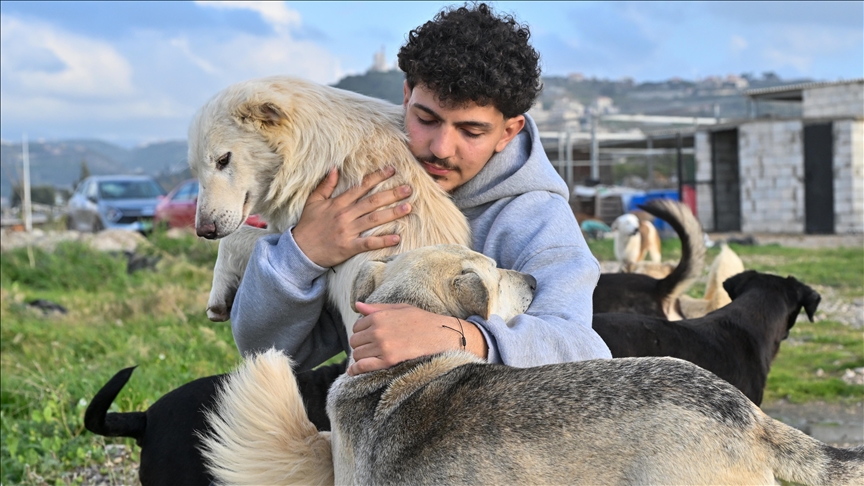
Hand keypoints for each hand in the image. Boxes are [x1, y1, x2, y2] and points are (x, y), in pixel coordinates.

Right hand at [292, 167, 411, 268]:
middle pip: (372, 202)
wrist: (300, 250)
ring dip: (392, 213)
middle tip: (409, 189)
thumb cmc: (308, 225)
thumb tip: (334, 168)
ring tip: (408, 207)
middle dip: (391, 194)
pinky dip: (382, 241)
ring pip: (374, 220)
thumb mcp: (314, 202)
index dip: (377, 177)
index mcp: (338, 203)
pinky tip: (396, 238)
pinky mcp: (349, 247)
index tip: (392, 170)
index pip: (361, 187)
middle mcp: (345, 215)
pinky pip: (368, 243)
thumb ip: (325, 185)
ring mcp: (348, 231)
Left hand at [347, 302, 487, 375]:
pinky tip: (353, 371)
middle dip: (360, 345)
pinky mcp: (388, 360)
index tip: (368, 337)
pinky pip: (363, 366)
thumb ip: (377, 308)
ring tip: (369, 358)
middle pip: (355, 341)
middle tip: (370, 349)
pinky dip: (355, 370)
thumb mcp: (400, 308)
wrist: (440, 335)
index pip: (357, 327)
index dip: (362, 332)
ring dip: (360, 357)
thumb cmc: (422, 320)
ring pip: (357, 354)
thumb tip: (357, 305)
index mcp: (379, 316)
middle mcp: (377, 330)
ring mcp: (382, 346)